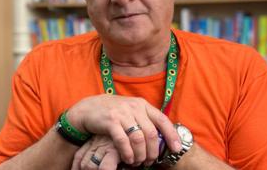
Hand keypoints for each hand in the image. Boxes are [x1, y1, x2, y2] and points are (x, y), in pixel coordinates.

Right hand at [66, 94, 180, 165]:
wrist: (89, 107)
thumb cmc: (114, 112)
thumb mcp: (131, 110)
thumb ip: (145, 119)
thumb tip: (163, 136)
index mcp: (142, 105)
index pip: (162, 120)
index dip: (171, 135)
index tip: (177, 149)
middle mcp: (134, 107)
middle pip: (151, 133)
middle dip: (153, 151)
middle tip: (150, 162)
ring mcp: (122, 114)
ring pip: (138, 138)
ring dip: (140, 154)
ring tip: (138, 162)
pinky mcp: (110, 121)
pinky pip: (123, 141)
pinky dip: (128, 153)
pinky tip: (128, 159)